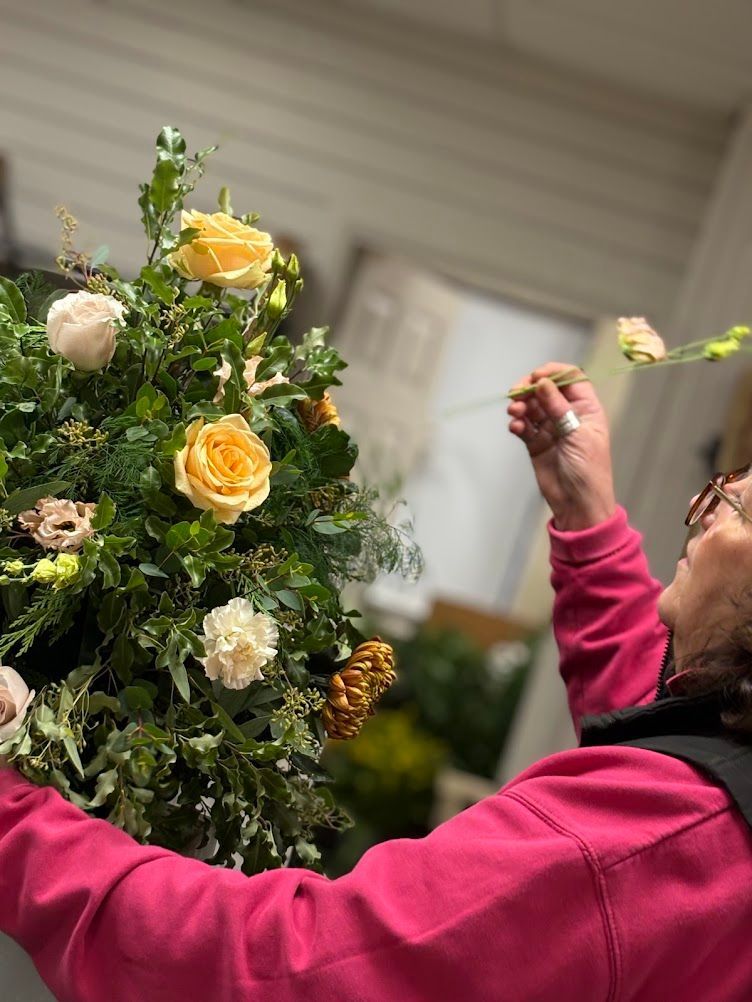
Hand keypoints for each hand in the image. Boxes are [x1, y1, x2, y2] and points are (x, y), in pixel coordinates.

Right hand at [507, 362, 615, 529]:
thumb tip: (543, 382)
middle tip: (516, 393)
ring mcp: (550, 428)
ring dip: (520, 405)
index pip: (571, 378)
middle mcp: (568, 414)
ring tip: (514, 413)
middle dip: (529, 388)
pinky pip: (523, 426)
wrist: (578, 505)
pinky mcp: (536, 443)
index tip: (536, 377)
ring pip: (531, 406)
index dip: (553, 373)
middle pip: (546, 389)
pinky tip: (515, 428)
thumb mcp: (577, 435)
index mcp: (587, 408)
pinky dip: (517, 423)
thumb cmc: (589, 470)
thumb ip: (558, 408)